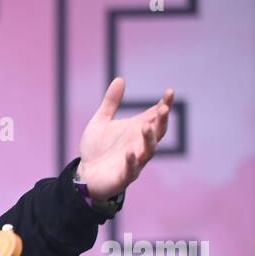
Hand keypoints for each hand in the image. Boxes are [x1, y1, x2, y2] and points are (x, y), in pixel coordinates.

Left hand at [76, 77, 173, 199]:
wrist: (84, 175)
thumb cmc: (96, 148)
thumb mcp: (101, 121)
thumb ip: (111, 103)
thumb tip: (120, 79)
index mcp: (136, 130)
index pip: (155, 116)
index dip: (164, 104)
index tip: (170, 92)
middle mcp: (139, 144)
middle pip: (157, 132)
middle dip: (162, 121)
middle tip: (164, 108)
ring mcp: (134, 161)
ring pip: (148, 150)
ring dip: (149, 139)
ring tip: (146, 126)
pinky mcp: (124, 176)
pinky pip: (131, 169)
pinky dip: (131, 161)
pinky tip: (129, 152)